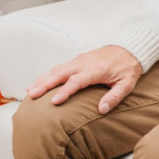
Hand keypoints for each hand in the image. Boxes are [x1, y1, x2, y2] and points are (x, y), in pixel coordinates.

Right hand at [26, 45, 142, 114]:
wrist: (130, 48)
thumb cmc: (128, 68)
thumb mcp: (127, 84)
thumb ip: (115, 97)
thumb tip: (101, 110)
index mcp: (97, 69)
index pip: (78, 80)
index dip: (66, 91)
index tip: (54, 102)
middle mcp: (85, 63)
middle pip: (61, 73)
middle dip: (45, 83)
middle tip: (32, 95)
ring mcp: (80, 60)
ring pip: (57, 69)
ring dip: (43, 79)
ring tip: (29, 91)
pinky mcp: (78, 59)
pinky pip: (60, 67)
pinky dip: (47, 75)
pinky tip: (38, 83)